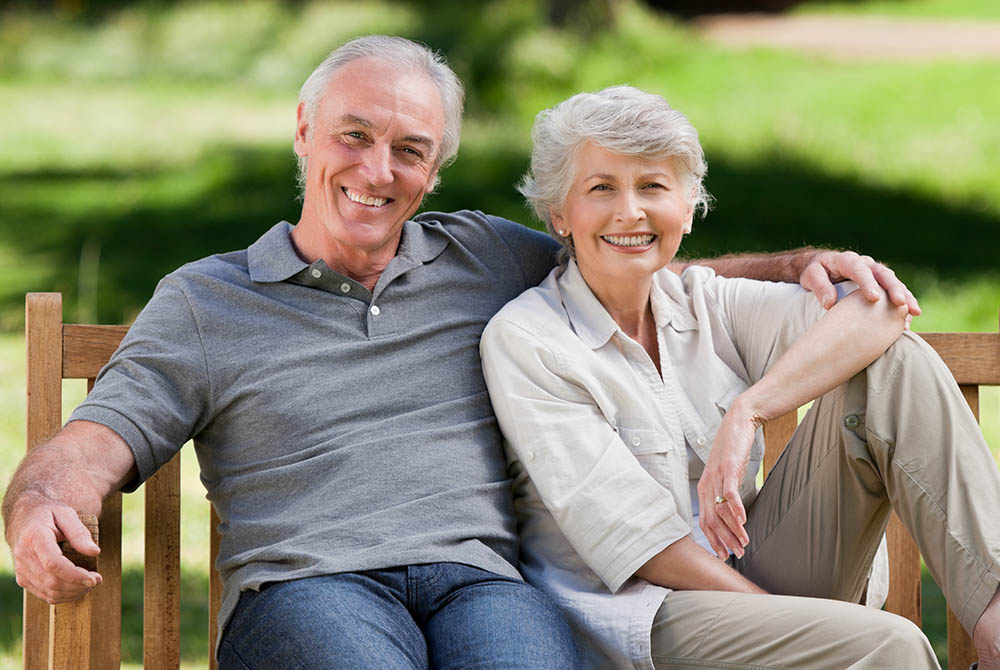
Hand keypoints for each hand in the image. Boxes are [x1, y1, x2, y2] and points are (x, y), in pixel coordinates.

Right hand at [9, 500, 101, 603]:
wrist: (27, 518)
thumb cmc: (50, 515)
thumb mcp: (67, 514)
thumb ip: (80, 532)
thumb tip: (94, 552)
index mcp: (34, 537)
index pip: (53, 564)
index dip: (75, 575)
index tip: (94, 579)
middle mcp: (23, 556)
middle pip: (51, 581)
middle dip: (78, 585)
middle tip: (97, 580)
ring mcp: (21, 569)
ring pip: (48, 592)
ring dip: (73, 593)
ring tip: (89, 583)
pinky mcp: (23, 579)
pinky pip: (44, 595)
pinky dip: (63, 595)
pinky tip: (76, 588)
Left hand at [696, 410, 756, 560]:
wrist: (738, 423)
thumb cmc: (733, 451)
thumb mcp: (726, 475)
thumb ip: (726, 493)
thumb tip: (733, 515)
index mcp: (704, 488)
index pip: (704, 521)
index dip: (713, 540)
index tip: (723, 554)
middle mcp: (706, 484)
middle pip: (711, 520)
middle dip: (724, 540)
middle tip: (737, 554)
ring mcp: (716, 476)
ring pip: (720, 510)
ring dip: (732, 529)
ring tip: (743, 543)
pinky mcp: (728, 468)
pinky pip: (729, 492)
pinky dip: (735, 508)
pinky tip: (743, 520)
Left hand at [799, 250, 919, 319]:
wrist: (821, 268)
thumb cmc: (815, 272)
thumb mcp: (811, 276)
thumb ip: (819, 286)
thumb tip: (830, 304)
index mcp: (847, 260)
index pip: (859, 269)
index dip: (868, 283)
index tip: (874, 298)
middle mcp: (865, 264)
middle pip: (883, 274)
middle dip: (894, 288)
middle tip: (900, 304)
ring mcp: (875, 274)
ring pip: (894, 283)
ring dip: (905, 297)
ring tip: (913, 313)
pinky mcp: (880, 285)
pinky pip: (894, 293)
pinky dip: (902, 304)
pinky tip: (908, 320)